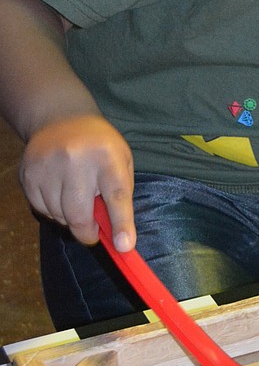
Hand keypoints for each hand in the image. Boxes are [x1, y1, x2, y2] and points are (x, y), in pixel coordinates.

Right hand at [20, 115, 135, 249]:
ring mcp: (48, 165)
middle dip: (86, 232)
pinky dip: (52, 210)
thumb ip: (121, 196)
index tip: (124, 246)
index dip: (120, 224)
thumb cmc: (100, 147)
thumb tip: (120, 239)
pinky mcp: (28, 173)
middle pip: (78, 213)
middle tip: (92, 234)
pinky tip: (59, 193)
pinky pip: (40, 208)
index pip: (116, 196)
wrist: (61, 119)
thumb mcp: (121, 161)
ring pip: (58, 215)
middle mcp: (76, 159)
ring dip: (69, 218)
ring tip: (76, 199)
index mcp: (107, 157)